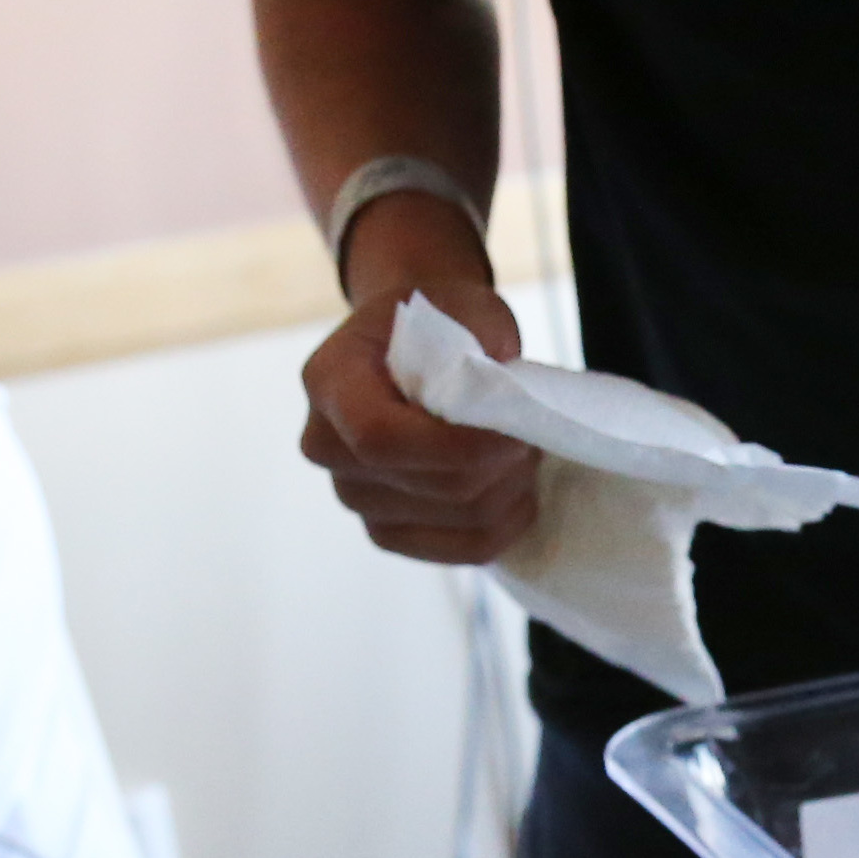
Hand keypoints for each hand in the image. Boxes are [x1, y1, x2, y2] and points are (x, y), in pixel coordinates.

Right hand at [296, 218, 538, 564]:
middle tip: (532, 432)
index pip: (379, 437)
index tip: (517, 431)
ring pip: (458, 518)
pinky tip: (515, 491)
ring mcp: (353, 495)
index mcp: (330, 381)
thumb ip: (481, 347)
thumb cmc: (441, 318)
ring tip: (521, 451)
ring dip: (508, 489)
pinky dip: (503, 524)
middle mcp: (326, 447)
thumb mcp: (466, 307)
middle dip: (501, 463)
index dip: (458, 446)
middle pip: (431, 485)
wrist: (414, 342)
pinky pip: (459, 550)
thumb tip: (505, 404)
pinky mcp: (386, 530)